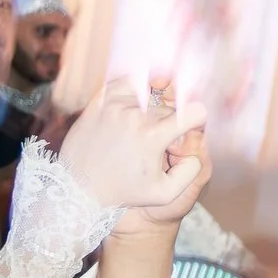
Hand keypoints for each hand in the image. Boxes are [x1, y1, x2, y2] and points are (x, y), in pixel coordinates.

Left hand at [57, 82, 211, 226]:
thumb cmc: (124, 191)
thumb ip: (191, 172)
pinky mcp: (99, 101)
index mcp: (153, 137)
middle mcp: (135, 116)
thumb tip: (196, 151)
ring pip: (149, 95)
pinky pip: (125, 83)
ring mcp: (115, 105)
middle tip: (159, 140)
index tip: (189, 128)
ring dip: (151, 107)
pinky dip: (133, 90)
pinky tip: (133, 105)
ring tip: (143, 125)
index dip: (197, 120)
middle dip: (170, 121)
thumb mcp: (165, 194)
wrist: (81, 187)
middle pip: (169, 106)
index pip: (194, 112)